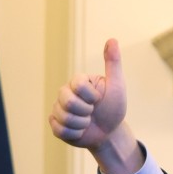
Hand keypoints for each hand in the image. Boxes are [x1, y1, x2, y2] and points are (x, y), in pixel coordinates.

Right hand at [48, 39, 140, 173]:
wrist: (110, 132)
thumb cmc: (114, 108)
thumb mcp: (117, 86)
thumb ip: (113, 64)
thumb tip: (112, 39)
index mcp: (78, 81)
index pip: (78, 86)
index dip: (91, 97)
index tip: (99, 99)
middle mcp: (65, 92)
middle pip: (68, 102)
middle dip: (86, 112)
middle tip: (93, 113)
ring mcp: (58, 108)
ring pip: (63, 117)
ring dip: (82, 125)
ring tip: (87, 122)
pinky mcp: (56, 124)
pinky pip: (60, 130)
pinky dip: (75, 134)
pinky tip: (80, 131)